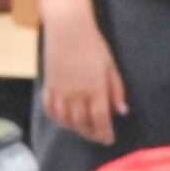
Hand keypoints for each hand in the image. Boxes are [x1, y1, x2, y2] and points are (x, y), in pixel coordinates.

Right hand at [43, 11, 126, 145]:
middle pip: (81, 122)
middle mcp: (75, 94)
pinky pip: (50, 109)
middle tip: (97, 136)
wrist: (67, 30)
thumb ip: (116, 90)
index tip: (108, 140)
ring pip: (65, 119)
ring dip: (74, 128)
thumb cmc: (93, 45)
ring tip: (82, 129)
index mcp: (95, 88)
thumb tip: (121, 111)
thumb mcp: (111, 66)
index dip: (104, 132)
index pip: (100, 118)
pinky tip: (63, 120)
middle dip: (90, 133)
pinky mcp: (48, 86)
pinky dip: (56, 119)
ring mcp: (59, 91)